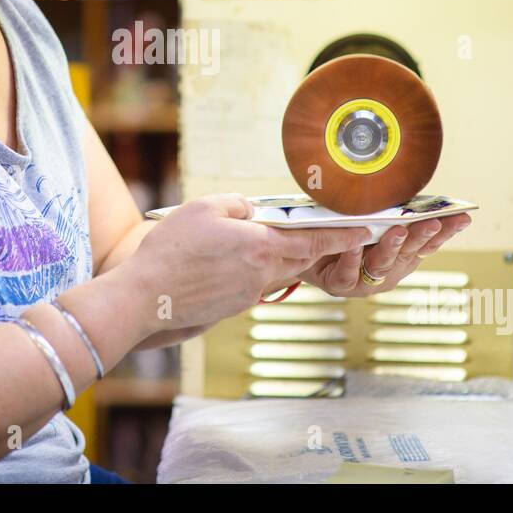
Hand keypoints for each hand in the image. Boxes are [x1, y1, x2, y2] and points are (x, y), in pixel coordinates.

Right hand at [124, 193, 373, 330]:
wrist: (147, 297)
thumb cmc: (172, 250)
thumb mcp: (205, 208)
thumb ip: (238, 205)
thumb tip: (253, 212)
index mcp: (261, 247)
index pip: (313, 241)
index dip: (342, 236)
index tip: (365, 231)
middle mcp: (262, 275)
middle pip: (300, 258)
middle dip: (314, 245)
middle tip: (326, 232)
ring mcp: (249, 295)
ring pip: (279, 273)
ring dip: (285, 258)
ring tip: (273, 242)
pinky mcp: (234, 308)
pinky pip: (257, 285)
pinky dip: (258, 271)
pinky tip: (237, 262)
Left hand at [283, 213, 472, 297]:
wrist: (307, 252)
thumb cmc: (344, 231)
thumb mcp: (370, 217)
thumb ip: (390, 210)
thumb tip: (408, 184)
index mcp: (402, 252)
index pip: (430, 241)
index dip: (447, 230)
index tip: (463, 216)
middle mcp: (390, 268)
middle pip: (410, 252)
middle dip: (422, 236)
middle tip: (433, 222)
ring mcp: (367, 280)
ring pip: (383, 264)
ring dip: (391, 247)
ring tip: (397, 231)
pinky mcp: (342, 285)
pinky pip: (348, 273)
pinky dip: (352, 259)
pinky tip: (354, 246)